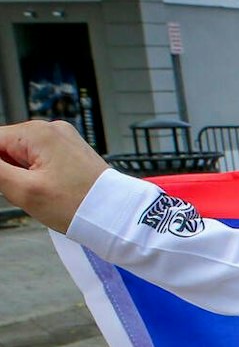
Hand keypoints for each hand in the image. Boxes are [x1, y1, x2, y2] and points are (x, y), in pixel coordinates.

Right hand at [0, 119, 110, 234]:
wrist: (120, 217)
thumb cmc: (78, 206)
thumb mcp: (24, 190)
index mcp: (37, 132)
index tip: (11, 185)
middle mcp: (52, 129)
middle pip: (7, 148)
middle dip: (8, 172)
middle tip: (28, 193)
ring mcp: (64, 140)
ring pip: (23, 157)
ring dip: (23, 176)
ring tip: (43, 194)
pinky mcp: (72, 153)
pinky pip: (42, 161)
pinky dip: (38, 176)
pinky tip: (53, 192)